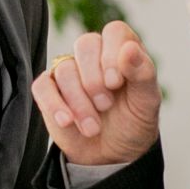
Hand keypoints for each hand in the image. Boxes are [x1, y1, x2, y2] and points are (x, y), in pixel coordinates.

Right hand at [31, 21, 161, 167]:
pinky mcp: (49, 91)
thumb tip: (130, 49)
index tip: (116, 83)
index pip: (114, 32)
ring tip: (93, 128)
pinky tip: (67, 122)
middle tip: (106, 105)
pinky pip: (42, 86)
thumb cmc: (133, 123)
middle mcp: (94, 57)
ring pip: (64, 69)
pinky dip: (54, 105)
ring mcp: (69, 72)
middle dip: (94, 79)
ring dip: (79, 102)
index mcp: (122, 51)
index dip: (112, 54)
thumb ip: (143, 73)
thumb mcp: (147, 102)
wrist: (112, 156)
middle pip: (85, 44)